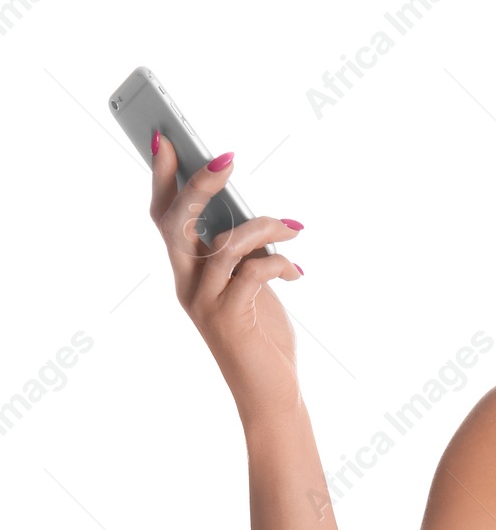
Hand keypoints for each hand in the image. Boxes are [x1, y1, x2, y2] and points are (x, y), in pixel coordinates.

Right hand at [149, 134, 305, 423]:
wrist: (269, 393)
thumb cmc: (261, 336)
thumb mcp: (249, 286)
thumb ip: (242, 253)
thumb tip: (252, 215)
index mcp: (187, 272)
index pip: (164, 217)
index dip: (163, 178)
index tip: (164, 137)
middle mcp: (187, 284)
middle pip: (176, 222)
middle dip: (199, 184)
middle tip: (228, 159)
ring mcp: (203, 301)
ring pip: (223, 244)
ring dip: (264, 227)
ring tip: (294, 228)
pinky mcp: (228, 318)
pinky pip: (251, 272)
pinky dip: (279, 263)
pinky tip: (297, 271)